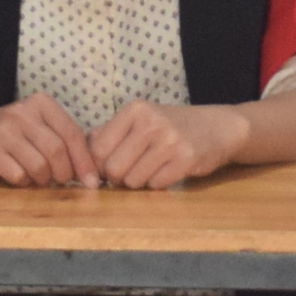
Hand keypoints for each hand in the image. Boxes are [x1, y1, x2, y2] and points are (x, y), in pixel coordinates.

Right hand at [0, 95, 96, 186]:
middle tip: (61, 180)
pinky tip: (19, 174)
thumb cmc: (15, 132)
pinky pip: (19, 176)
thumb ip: (64, 139)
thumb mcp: (40, 125)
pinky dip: (24, 182)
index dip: (85, 161)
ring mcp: (3, 132)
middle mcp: (22, 113)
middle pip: (57, 151)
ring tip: (37, 175)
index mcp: (41, 104)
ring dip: (43, 179)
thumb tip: (92, 172)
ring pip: (39, 167)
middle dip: (64, 173)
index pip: (72, 134)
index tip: (91, 181)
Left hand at [88, 99, 253, 189]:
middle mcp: (151, 122)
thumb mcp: (140, 119)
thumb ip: (109, 133)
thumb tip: (77, 152)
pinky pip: (156, 185)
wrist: (218, 127)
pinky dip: (158, 184)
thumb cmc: (172, 125)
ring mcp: (170, 140)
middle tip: (131, 170)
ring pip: (133, 181)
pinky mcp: (187, 159)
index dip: (100, 165)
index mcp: (135, 110)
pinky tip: (168, 170)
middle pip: (113, 169)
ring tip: (151, 168)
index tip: (110, 167)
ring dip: (139, 182)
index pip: (98, 149)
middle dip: (119, 177)